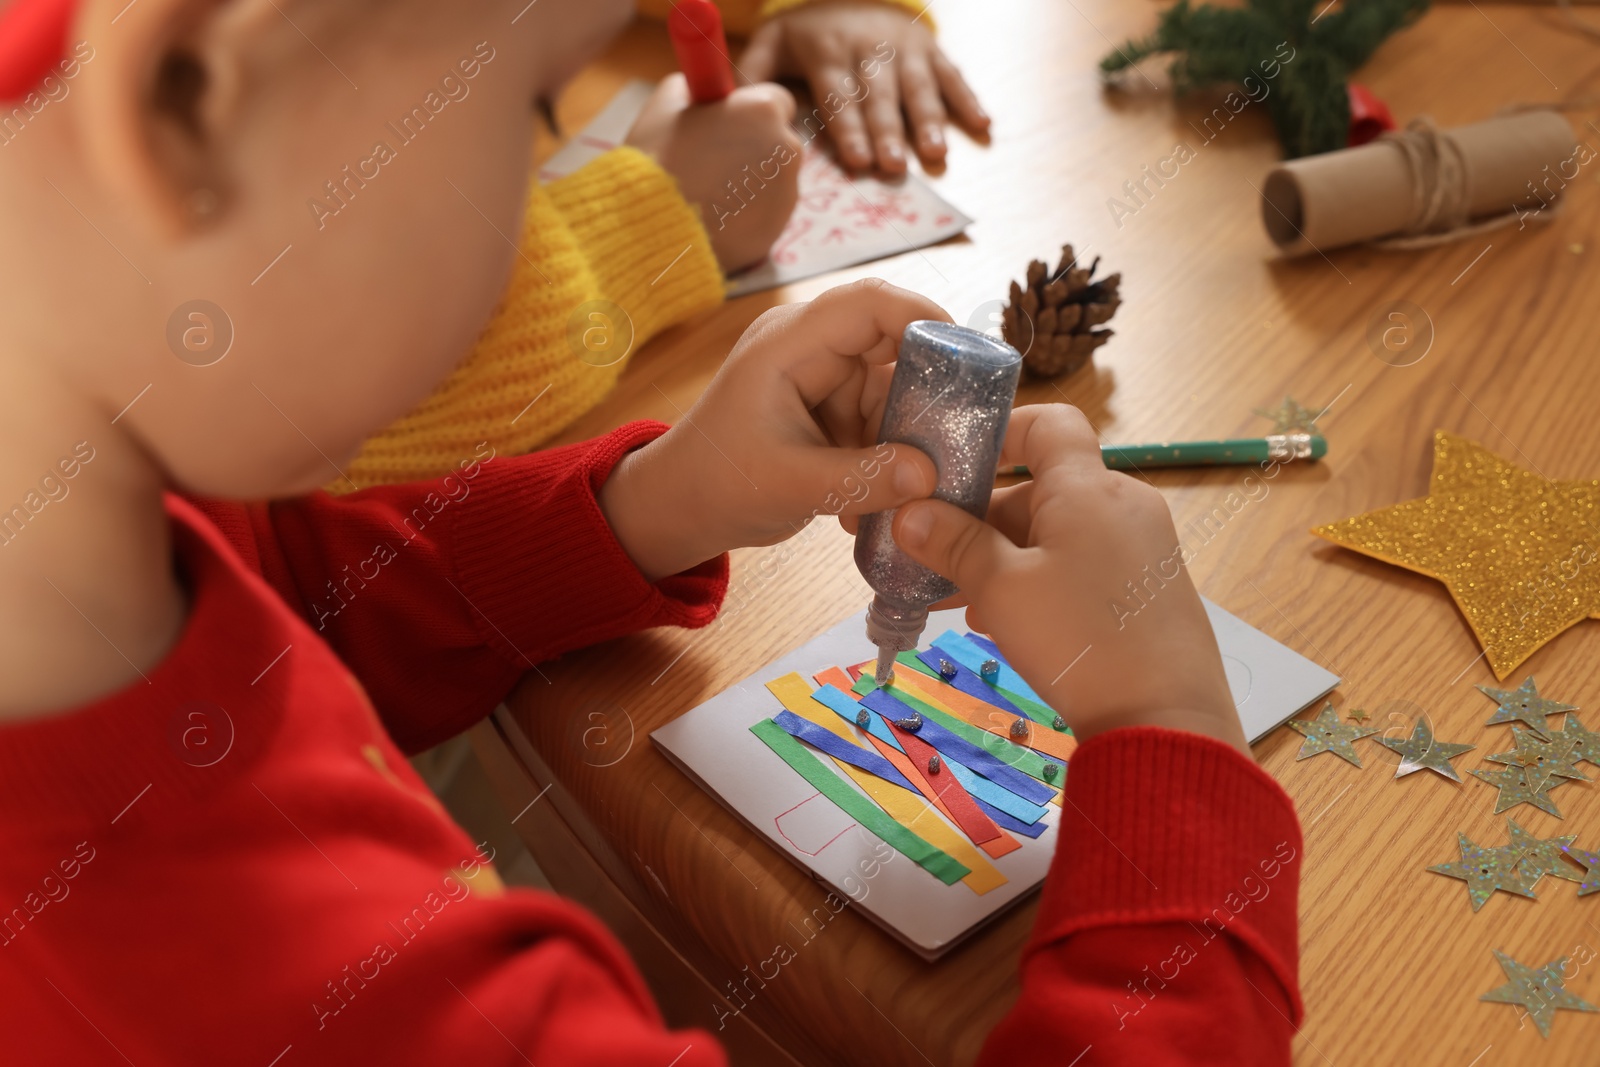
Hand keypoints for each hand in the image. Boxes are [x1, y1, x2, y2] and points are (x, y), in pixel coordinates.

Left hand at [599, 279, 940, 581]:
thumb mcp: (790, 486)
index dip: (925, 317)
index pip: (870, 304)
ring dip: (908, 433)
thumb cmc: (718, 483)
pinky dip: (890, 453)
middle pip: (895, 344)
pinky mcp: (833, 408)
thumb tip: (931, 475)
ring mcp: (824, 378)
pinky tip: (879, 493)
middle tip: (958, 436)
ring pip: (895, 388)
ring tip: (911, 482)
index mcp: (791, 344)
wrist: (681, 507)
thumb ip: (862, 480)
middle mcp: (813, 350)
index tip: (970, 359)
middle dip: (928, 391)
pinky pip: (882, 417)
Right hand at [625, 74, 802, 272]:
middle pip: (778, 143)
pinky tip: (715, 218)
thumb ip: (692, 89)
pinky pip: (765, 215)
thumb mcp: (664, 105)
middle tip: (713, 162)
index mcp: (764, 111)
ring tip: (708, 195)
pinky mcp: (777, 230)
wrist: (653, 227)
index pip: (777, 101)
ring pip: (773, 181)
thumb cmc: (656, 160)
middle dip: (754, 148)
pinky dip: (747, 216)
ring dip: (751, 184)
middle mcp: (787, 150)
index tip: (728, 124)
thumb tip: (699, 92)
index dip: (751, 112)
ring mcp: (787, 194)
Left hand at [741, 1, 988, 174]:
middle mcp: (870, 49)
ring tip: (936, 155)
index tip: (856, 159)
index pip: (839, 94)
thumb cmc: (808, 31)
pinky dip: (969, 100)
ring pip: (919, 88)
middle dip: (888, 132)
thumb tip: (732, 108)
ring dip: (930, 121)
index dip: (848, 128)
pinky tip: (983, 126)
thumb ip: (755, 76)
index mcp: (829, 52)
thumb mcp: (774, 43)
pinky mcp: (931, 49)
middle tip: (894, 166)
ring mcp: (905, 49)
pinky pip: (953, 75)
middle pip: (880, 96)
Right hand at [889, 405, 1246, 752]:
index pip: (1048, 423)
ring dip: (1006, 559)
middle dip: (984, 520)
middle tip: (936, 559)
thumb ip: (953, 544)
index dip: (1000, 430)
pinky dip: (1042, 581)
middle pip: (1042, 489)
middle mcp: (1124, 505)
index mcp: (1089, 487)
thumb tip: (909, 514)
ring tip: (964, 602)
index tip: (956, 462)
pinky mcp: (1149, 589)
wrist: (1165, 720)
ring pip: (1059, 534)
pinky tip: (1007, 624)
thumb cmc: (1079, 640)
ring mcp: (1143, 549)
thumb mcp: (1001, 590)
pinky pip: (1084, 565)